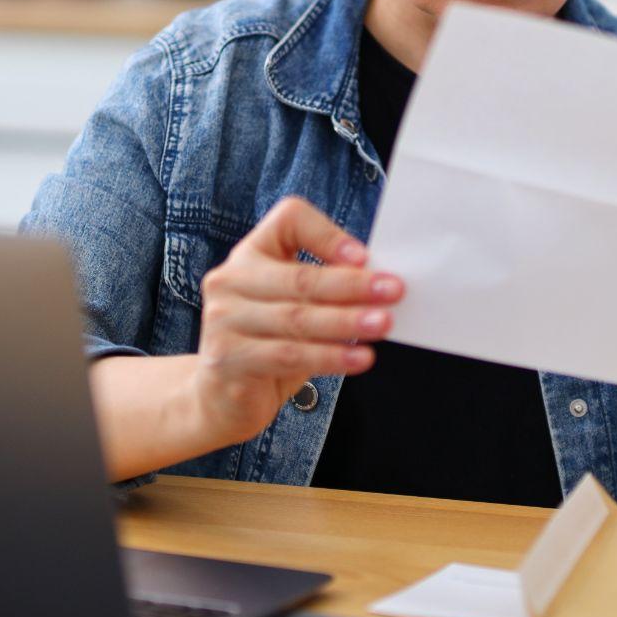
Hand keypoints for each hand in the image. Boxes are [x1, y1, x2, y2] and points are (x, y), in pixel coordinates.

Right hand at [192, 196, 401, 446]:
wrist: (223, 396)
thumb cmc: (271, 342)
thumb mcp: (296, 306)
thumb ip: (324, 290)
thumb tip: (381, 284)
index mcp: (251, 253)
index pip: (288, 220)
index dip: (327, 234)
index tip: (364, 256)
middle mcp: (231, 280)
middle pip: (299, 277)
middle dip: (352, 285)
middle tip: (393, 291)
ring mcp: (223, 319)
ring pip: (297, 318)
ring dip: (346, 322)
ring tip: (383, 324)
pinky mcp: (228, 358)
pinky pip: (290, 355)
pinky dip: (330, 357)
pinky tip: (360, 357)